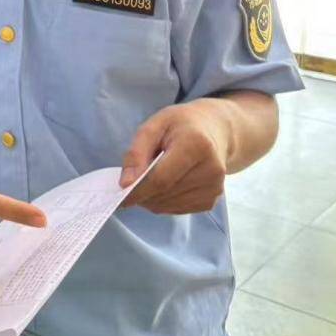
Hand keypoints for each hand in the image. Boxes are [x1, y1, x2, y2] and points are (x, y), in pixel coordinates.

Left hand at [120, 99, 233, 213]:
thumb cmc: (181, 125)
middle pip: (165, 193)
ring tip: (149, 179)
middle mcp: (211, 170)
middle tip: (131, 182)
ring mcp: (214, 188)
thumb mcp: (154, 126)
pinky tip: (164, 185)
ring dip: (152, 199)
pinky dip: (164, 202)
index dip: (138, 190)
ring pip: (169, 205)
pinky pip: (178, 209)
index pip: (161, 178)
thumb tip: (125, 184)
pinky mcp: (212, 200)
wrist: (215, 130)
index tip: (120, 193)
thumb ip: (136, 153)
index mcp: (196, 145)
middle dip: (142, 193)